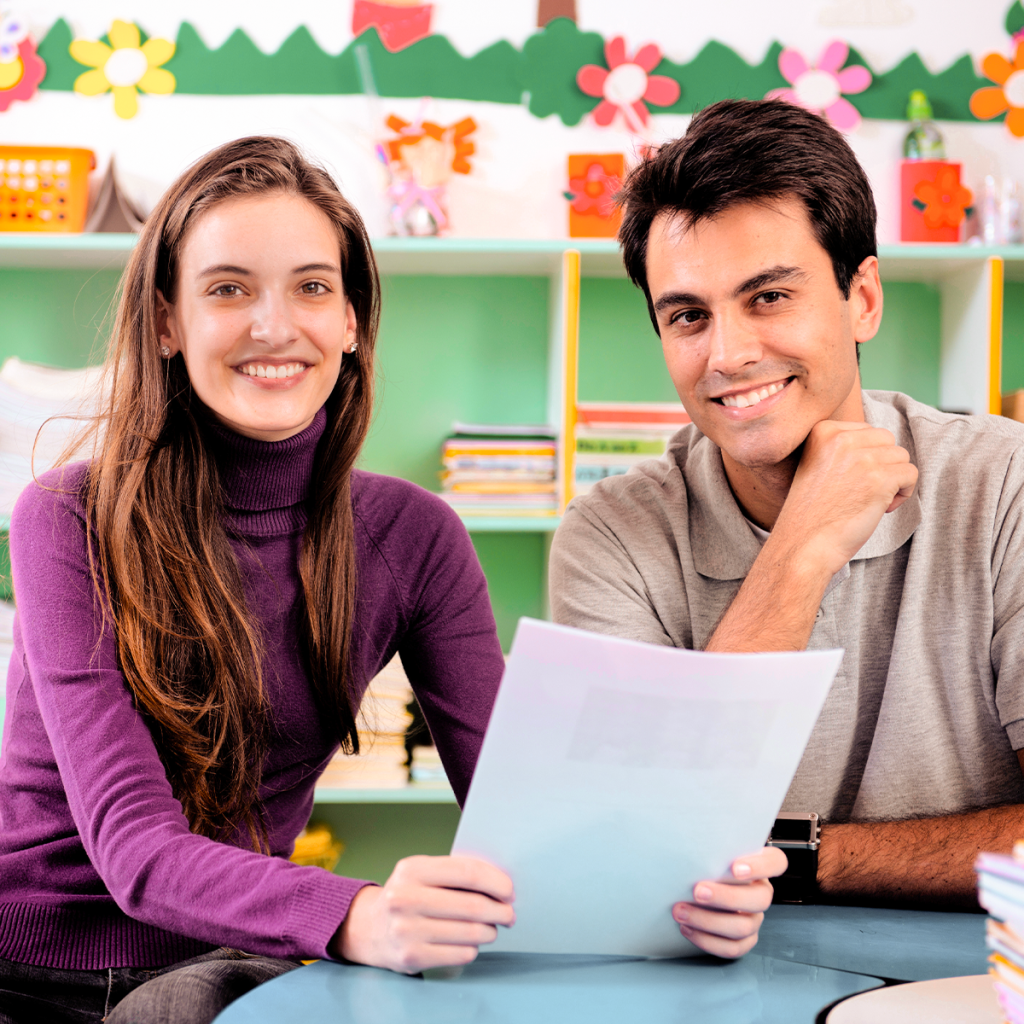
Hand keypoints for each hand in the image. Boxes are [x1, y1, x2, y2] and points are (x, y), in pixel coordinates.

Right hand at [332, 855, 514, 973]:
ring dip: (489, 931)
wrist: (367, 928)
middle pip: (472, 905)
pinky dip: (473, 949)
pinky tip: (469, 942)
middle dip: (499, 910)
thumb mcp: (421, 873)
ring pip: (470, 933)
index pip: (467, 872)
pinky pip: (460, 954)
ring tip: (491, 928)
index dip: (496, 881)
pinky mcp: (411, 957)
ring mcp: (406, 930)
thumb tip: (501, 885)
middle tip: (508, 913)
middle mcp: (405, 898)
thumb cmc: (407, 896)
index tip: (510, 890)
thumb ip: (455, 873)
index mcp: (412, 869)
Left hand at [672, 846, 786, 957]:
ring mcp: (754, 917)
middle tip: (697, 891)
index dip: (760, 866)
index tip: (734, 868)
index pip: (776, 862)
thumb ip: (709, 845)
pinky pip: (732, 948)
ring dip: (708, 921)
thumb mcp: (709, 848)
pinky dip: (707, 940)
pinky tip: (687, 928)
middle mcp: (760, 892)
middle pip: (760, 899)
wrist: (694, 887)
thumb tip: (689, 835)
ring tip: (681, 911)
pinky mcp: (744, 939)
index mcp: (759, 865)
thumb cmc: (703, 862)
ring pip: (743, 926)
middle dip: (726, 897)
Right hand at [774, 420, 917, 575]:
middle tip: (863, 491)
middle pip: (886, 439)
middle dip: (882, 465)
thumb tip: (883, 445)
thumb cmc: (811, 512)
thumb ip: (844, 447)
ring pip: (901, 456)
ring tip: (871, 500)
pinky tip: (882, 508)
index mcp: (823, 430)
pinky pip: (911, 474)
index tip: (850, 480)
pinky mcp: (880, 479)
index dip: (866, 457)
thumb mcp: (817, 464)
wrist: (803, 544)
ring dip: (893, 480)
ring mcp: (861, 458)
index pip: (866, 431)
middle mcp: (841, 438)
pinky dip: (903, 494)